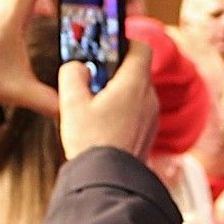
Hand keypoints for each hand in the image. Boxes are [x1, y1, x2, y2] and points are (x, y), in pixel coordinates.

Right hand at [57, 39, 157, 160]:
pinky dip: (123, 111)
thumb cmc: (92, 142)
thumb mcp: (71, 103)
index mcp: (135, 84)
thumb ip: (72, 75)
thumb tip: (77, 67)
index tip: (107, 46)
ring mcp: (152, 117)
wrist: (108, 181)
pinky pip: (138, 112)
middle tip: (92, 79)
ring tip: (94, 105)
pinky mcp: (149, 133)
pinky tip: (102, 124)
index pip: (141, 47)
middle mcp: (149, 98)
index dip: (125, 42)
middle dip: (115, 71)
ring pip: (137, 92)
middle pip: (137, 70)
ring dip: (118, 92)